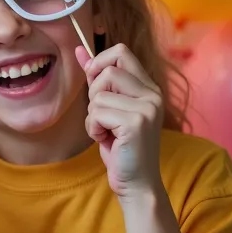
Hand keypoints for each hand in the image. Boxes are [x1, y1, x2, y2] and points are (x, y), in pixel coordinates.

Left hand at [76, 43, 165, 199]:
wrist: (135, 182)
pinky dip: (92, 128)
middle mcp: (153, 94)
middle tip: (102, 115)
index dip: (99, 61)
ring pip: (98, 95)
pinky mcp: (136, 123)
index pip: (121, 51)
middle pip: (107, 70)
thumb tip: (78, 50)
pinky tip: (106, 140)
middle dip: (93, 93)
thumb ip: (97, 79)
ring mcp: (147, 108)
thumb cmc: (120, 146)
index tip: (92, 80)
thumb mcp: (108, 108)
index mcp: (149, 87)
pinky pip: (96, 113)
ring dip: (92, 116)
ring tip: (106, 131)